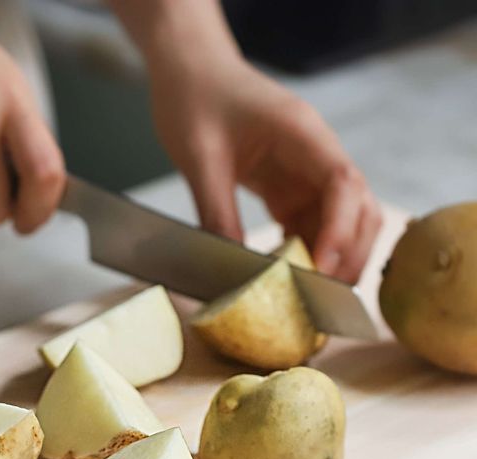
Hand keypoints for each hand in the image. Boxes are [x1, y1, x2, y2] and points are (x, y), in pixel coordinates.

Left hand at [149, 60, 380, 282]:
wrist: (190, 74)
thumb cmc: (195, 100)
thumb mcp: (199, 158)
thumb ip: (216, 212)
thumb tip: (230, 270)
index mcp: (301, 132)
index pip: (342, 182)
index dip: (340, 229)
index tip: (324, 266)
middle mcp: (314, 153)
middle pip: (358, 207)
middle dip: (348, 252)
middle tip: (323, 297)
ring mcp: (305, 173)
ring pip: (341, 221)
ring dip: (334, 258)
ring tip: (313, 297)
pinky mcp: (289, 189)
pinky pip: (311, 226)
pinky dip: (308, 254)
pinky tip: (292, 280)